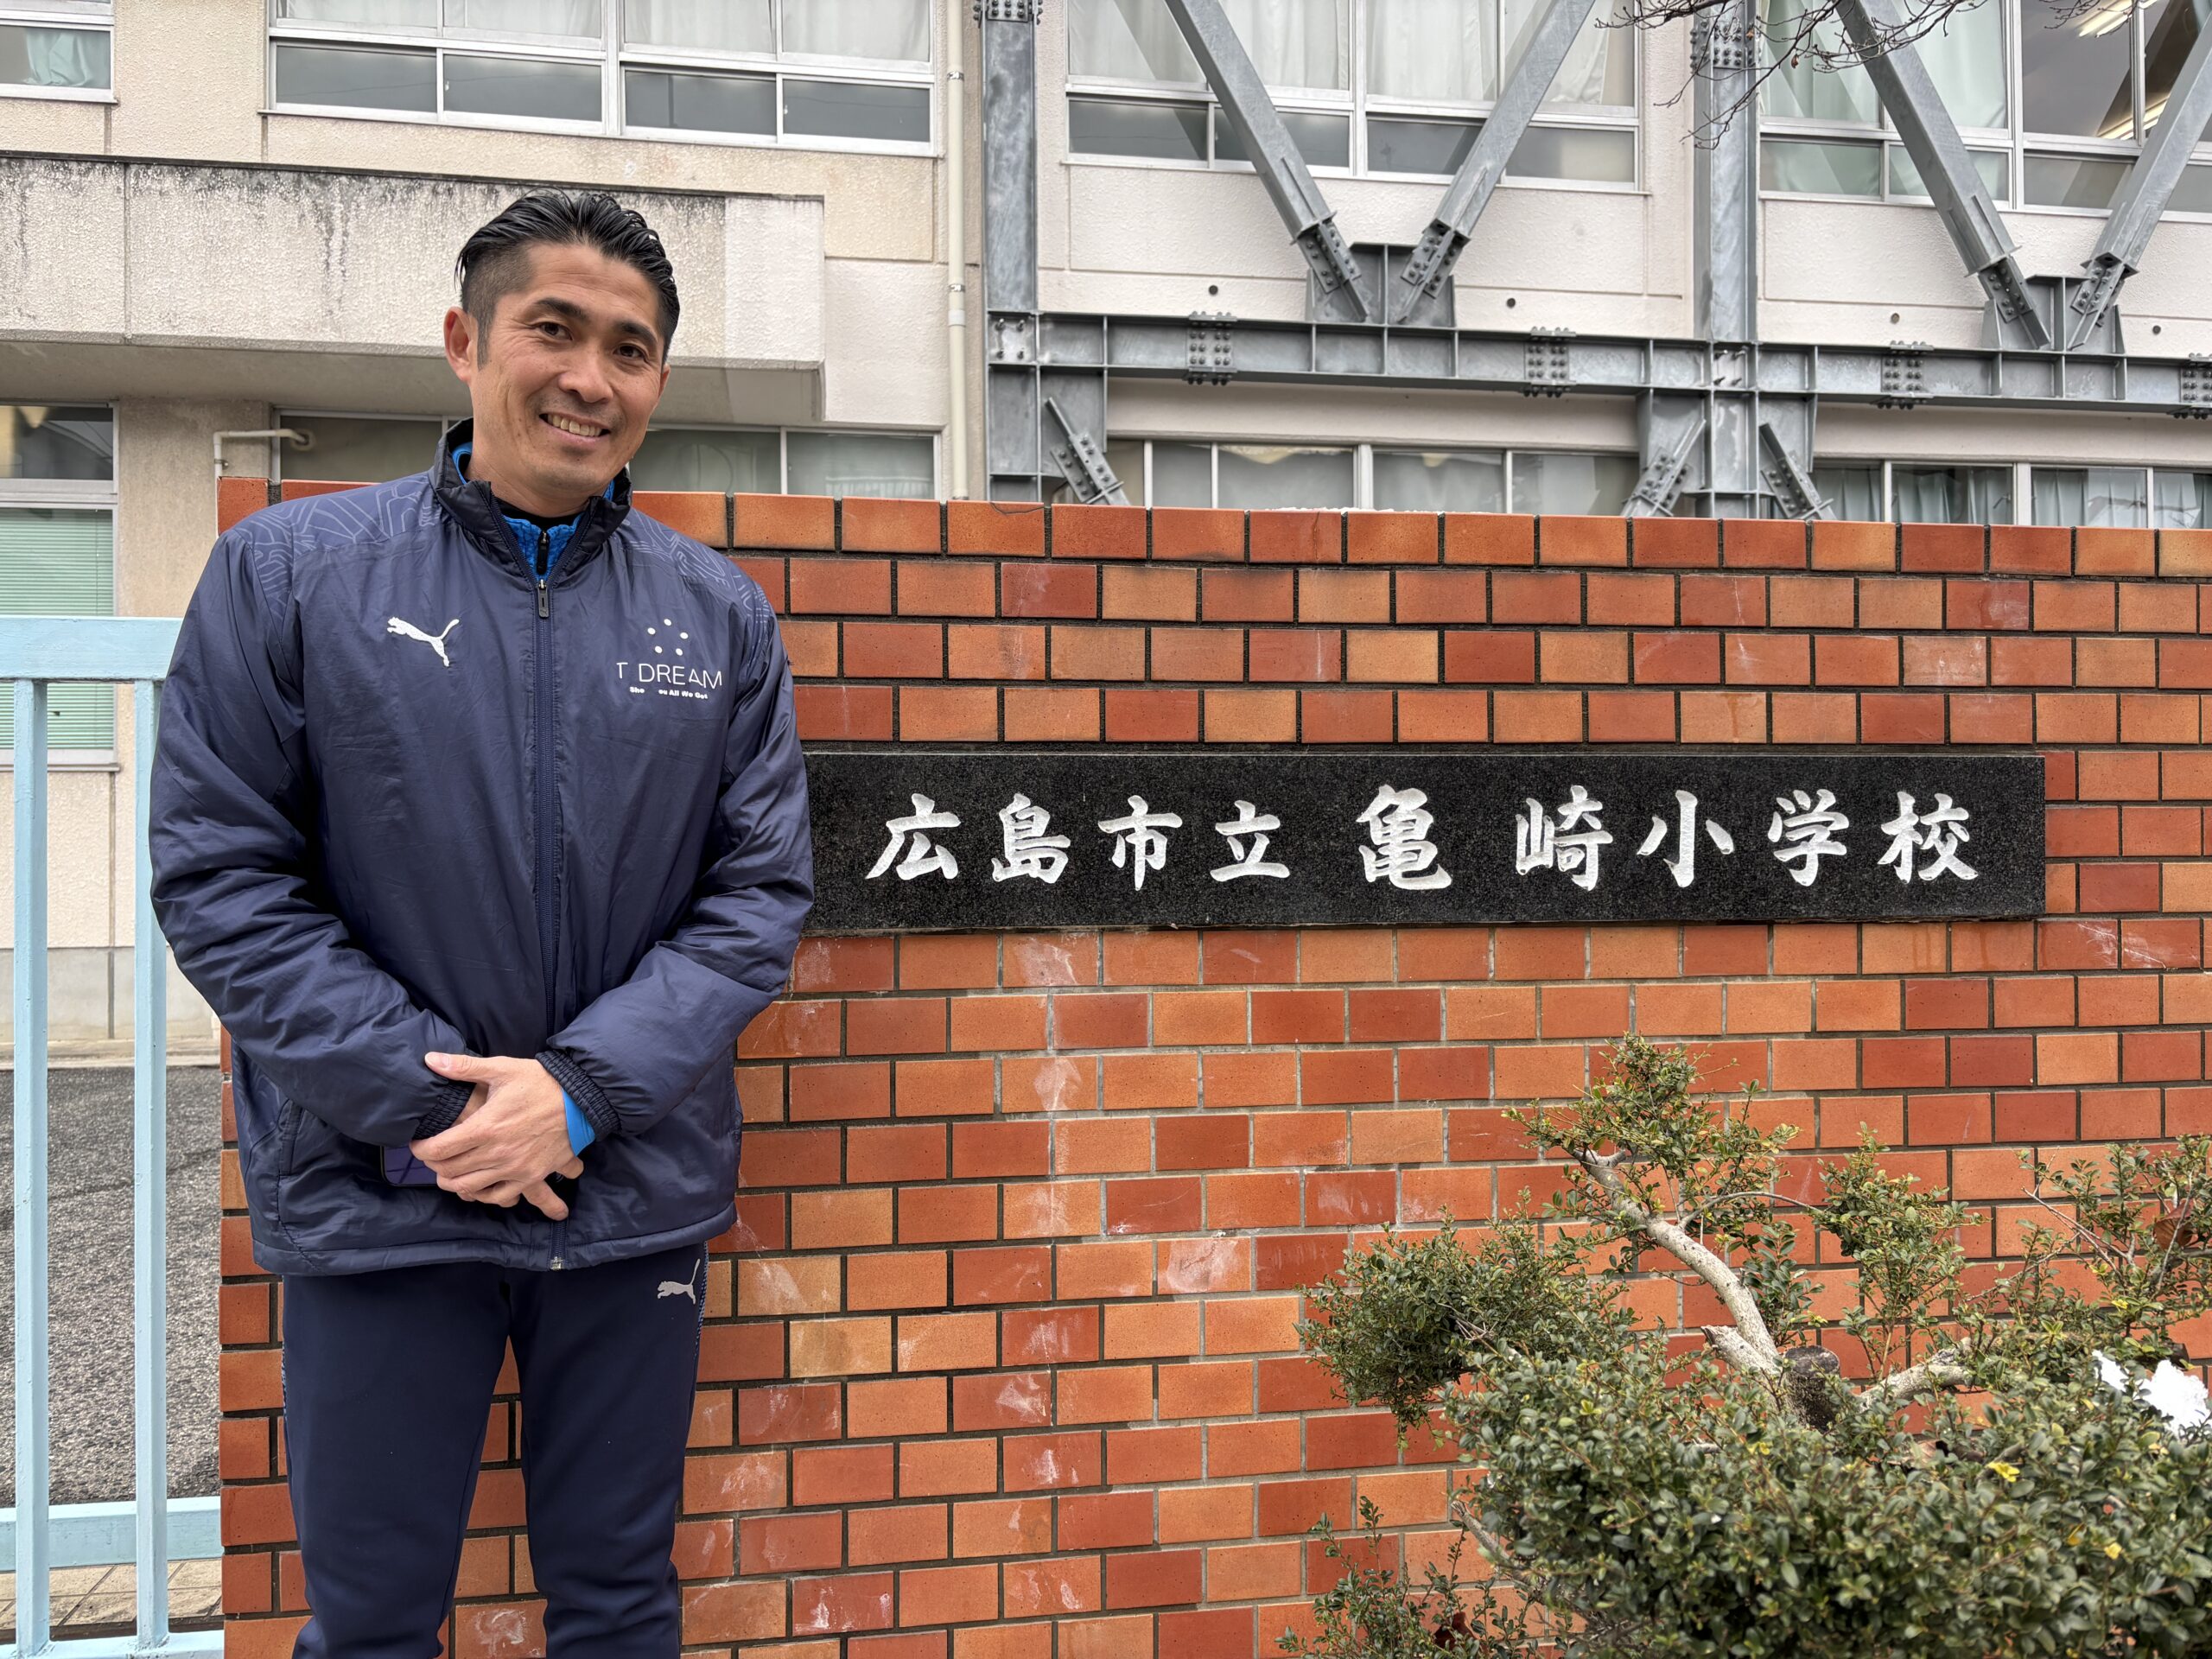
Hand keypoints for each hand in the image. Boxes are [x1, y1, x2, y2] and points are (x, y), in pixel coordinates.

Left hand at [413, 1053, 585, 1218]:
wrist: (581, 1099)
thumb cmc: (540, 1082)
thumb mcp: (502, 1069)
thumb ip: (463, 1067)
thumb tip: (430, 1059)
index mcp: (486, 1126)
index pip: (439, 1149)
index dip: (420, 1150)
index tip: (417, 1144)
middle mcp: (498, 1152)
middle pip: (449, 1171)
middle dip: (433, 1165)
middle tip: (432, 1155)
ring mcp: (515, 1168)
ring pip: (469, 1187)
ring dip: (452, 1181)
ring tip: (448, 1170)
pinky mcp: (531, 1176)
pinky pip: (498, 1196)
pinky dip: (482, 1194)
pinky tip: (476, 1184)